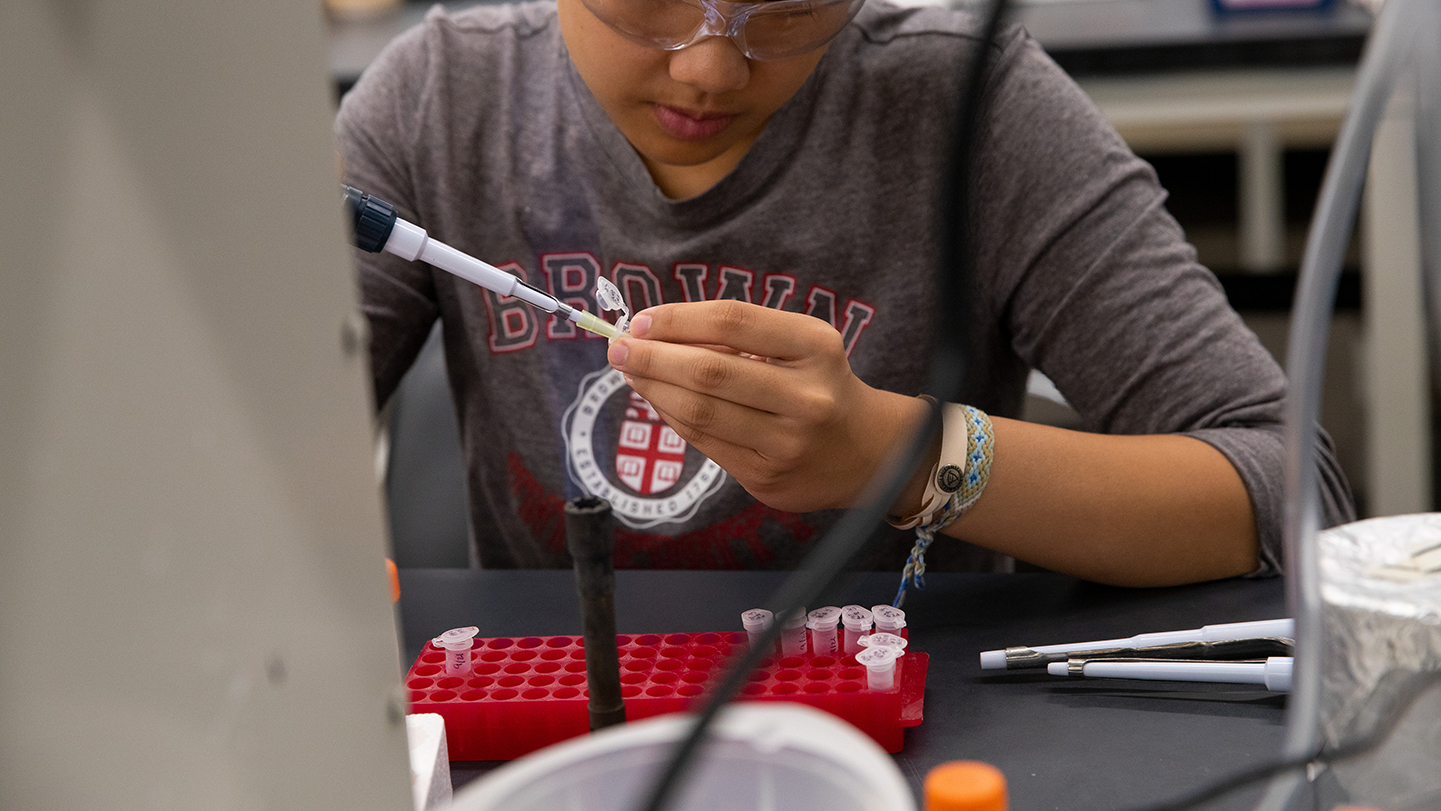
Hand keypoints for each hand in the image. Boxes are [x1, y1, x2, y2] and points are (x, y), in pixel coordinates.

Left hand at [606, 300, 928, 512]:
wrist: (868, 453)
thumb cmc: (819, 385)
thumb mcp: (799, 345)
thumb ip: (739, 336)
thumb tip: (656, 331)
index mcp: (816, 347)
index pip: (734, 321)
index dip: (679, 319)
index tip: (641, 320)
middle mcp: (807, 396)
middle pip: (711, 371)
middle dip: (653, 357)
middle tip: (618, 347)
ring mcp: (788, 443)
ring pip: (701, 413)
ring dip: (654, 389)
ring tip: (630, 371)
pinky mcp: (768, 478)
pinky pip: (705, 443)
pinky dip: (673, 418)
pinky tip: (658, 400)